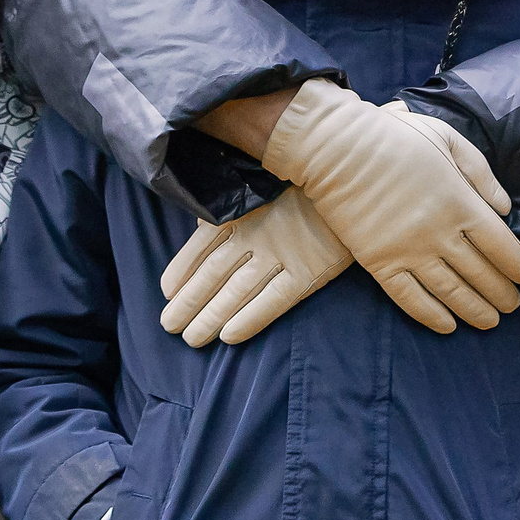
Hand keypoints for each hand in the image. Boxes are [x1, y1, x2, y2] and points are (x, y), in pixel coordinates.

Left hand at [159, 186, 353, 344]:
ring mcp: (281, 254)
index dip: (181, 273)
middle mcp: (254, 234)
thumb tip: (203, 228)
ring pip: (236, 292)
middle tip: (170, 327)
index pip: (200, 248)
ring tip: (192, 338)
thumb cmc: (300, 185)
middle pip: (212, 275)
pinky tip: (229, 337)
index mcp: (239, 211)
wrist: (352, 181)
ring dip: (210, 317)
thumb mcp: (259, 185)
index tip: (167, 293)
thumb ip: (232, 205)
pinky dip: (249, 319)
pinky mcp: (308, 271)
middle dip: (188, 303)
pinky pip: (273, 300)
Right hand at [259, 80, 519, 332]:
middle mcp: (439, 233)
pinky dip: (431, 316)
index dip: (517, 266)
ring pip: (450, 292)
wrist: (337, 149)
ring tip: (490, 322)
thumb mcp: (449, 140)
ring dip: (474, 310)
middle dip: (501, 293)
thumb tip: (505, 209)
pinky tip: (448, 326)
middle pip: (480, 273)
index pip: (501, 245)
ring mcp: (408, 251)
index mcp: (460, 202)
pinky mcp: (379, 263)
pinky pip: (410, 299)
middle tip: (512, 306)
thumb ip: (481, 174)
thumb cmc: (396, 138)